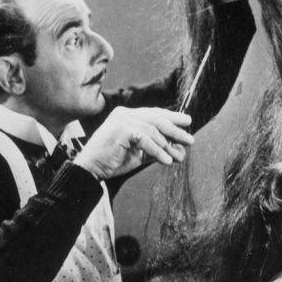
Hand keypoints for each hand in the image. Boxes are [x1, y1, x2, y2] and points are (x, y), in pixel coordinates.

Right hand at [73, 106, 193, 179]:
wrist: (91, 169)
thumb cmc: (112, 161)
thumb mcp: (139, 154)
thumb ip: (157, 149)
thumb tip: (180, 150)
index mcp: (127, 115)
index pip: (153, 113)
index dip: (172, 116)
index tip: (187, 122)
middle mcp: (124, 113)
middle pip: (156, 118)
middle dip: (175, 129)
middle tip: (190, 139)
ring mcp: (121, 120)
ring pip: (152, 130)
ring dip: (168, 145)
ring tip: (179, 157)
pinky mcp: (121, 130)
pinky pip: (145, 140)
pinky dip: (158, 151)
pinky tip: (167, 161)